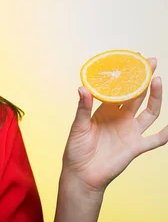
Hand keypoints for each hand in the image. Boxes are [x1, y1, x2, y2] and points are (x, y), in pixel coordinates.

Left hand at [61, 57, 167, 193]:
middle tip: (151, 62)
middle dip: (144, 80)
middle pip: (137, 96)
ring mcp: (130, 132)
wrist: (82, 174)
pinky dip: (166, 133)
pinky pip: (155, 140)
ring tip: (158, 81)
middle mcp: (121, 118)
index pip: (119, 89)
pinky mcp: (136, 147)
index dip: (126, 77)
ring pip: (149, 112)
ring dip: (155, 98)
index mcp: (105, 110)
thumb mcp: (78, 126)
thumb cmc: (76, 149)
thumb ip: (83, 108)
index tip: (132, 61)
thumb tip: (82, 88)